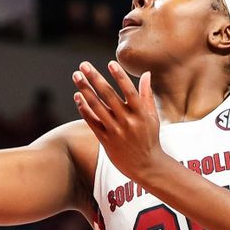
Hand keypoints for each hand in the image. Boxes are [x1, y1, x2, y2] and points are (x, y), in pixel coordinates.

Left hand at [73, 61, 169, 184]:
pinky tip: (77, 97)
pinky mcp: (106, 140)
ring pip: (97, 107)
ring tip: (76, 76)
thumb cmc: (149, 138)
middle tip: (84, 65)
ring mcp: (115, 131)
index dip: (119, 77)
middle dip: (95, 78)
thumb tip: (146, 73)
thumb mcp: (152, 117)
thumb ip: (147, 95)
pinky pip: (92, 122)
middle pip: (108, 96)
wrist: (145, 166)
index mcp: (141, 113)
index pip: (129, 91)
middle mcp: (127, 121)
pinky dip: (84, 109)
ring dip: (85, 90)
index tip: (110, 63)